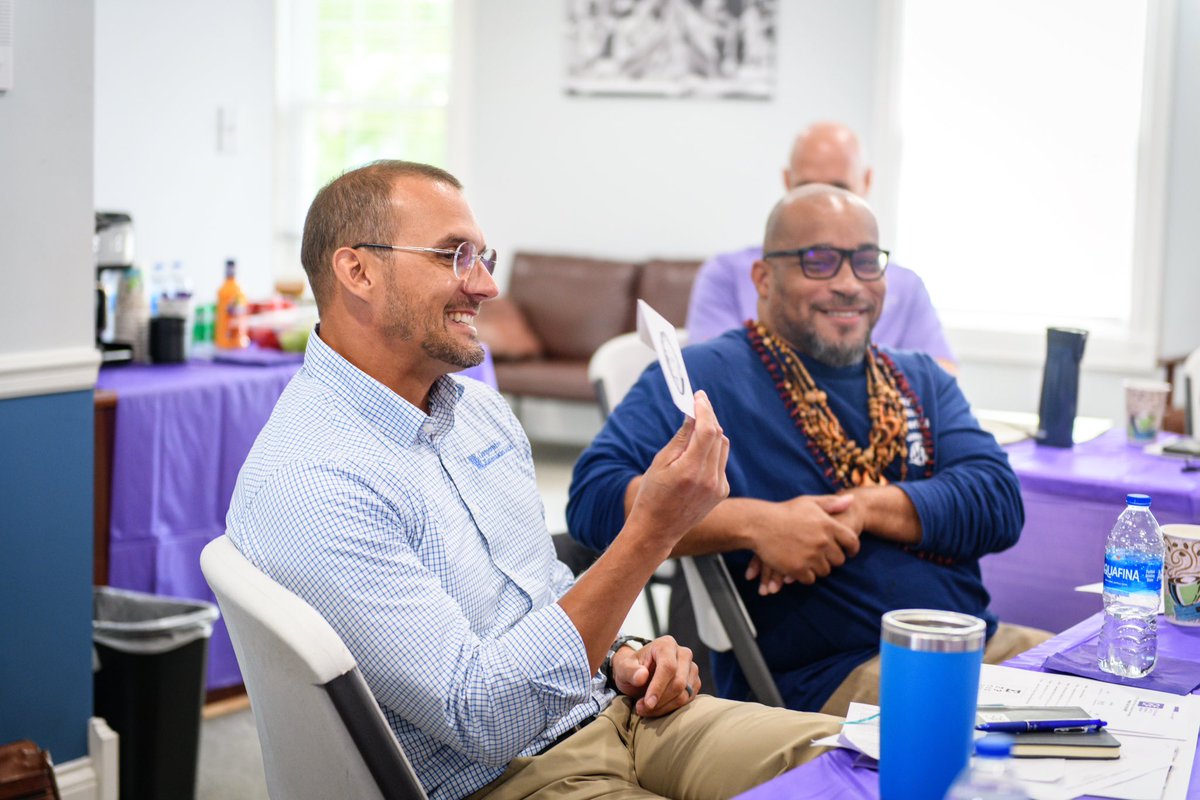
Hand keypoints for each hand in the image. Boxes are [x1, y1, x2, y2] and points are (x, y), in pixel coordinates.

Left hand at [611, 635, 699, 716]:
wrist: (639, 674)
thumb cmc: (631, 669)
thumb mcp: (623, 668)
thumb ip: (630, 671)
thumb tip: (642, 676)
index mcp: (666, 645)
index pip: (668, 667)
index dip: (658, 687)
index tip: (647, 703)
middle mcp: (683, 654)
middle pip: (679, 682)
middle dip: (660, 700)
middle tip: (641, 709)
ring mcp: (691, 668)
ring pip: (685, 694)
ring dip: (665, 707)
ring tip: (646, 709)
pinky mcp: (694, 682)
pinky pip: (688, 700)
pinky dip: (672, 708)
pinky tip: (657, 708)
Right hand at [627, 391, 729, 553]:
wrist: (657, 530)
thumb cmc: (652, 496)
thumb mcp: (660, 463)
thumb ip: (681, 438)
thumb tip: (692, 415)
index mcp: (690, 470)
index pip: (707, 430)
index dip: (705, 410)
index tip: (699, 396)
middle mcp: (709, 479)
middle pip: (718, 436)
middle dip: (708, 418)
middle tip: (697, 406)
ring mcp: (718, 487)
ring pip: (722, 447)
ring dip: (712, 434)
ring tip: (695, 429)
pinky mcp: (722, 492)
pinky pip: (721, 462)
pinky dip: (712, 452)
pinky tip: (697, 455)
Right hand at [745, 494, 861, 591]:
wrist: (758, 524)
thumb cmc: (784, 512)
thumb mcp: (808, 503)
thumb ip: (831, 503)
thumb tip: (852, 500)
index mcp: (828, 524)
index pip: (852, 541)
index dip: (852, 549)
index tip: (849, 553)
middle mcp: (822, 541)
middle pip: (839, 560)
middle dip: (831, 559)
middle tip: (821, 556)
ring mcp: (810, 556)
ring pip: (824, 571)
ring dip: (817, 567)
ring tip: (807, 559)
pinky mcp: (798, 569)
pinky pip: (810, 579)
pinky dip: (805, 575)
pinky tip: (798, 566)